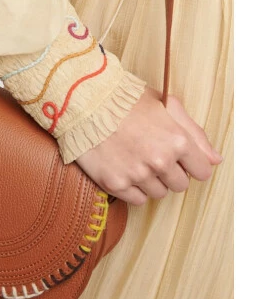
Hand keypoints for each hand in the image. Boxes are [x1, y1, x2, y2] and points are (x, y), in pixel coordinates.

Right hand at [75, 86, 222, 204]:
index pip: (202, 171)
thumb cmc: (124, 98)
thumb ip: (194, 132)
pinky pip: (137, 200)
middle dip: (170, 172)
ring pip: (158, 194)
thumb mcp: (164, 104)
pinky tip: (123, 168)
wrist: (83, 102)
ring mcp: (137, 174)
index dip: (190, 163)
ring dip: (151, 181)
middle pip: (180, 185)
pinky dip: (133, 188)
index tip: (178, 157)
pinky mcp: (115, 184)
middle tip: (150, 153)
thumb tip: (215, 160)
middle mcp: (159, 161)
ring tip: (134, 158)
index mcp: (176, 140)